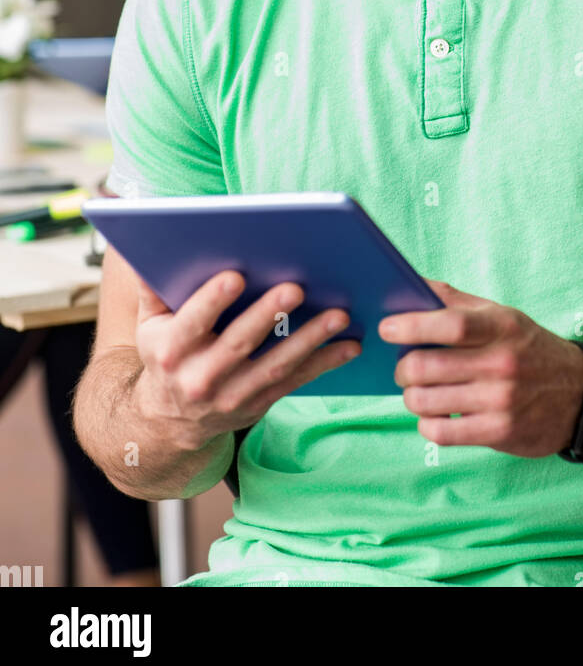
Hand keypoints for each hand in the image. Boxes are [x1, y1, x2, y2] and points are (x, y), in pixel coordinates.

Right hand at [133, 272, 360, 450]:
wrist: (168, 421)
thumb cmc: (164, 355)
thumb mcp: (149, 325)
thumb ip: (153, 287)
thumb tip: (150, 244)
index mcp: (170, 351)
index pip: (191, 323)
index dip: (211, 301)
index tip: (235, 276)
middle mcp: (200, 378)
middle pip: (238, 344)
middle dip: (268, 315)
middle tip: (295, 287)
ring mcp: (232, 395)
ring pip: (274, 366)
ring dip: (309, 340)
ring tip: (339, 314)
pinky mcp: (258, 405)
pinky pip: (295, 382)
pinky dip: (325, 363)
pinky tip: (350, 345)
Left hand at [379, 281, 582, 456]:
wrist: (581, 393)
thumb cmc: (530, 349)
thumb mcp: (503, 316)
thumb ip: (458, 302)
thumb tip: (414, 284)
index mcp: (502, 327)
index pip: (449, 324)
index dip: (411, 325)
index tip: (387, 328)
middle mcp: (502, 363)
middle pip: (427, 366)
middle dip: (402, 368)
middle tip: (403, 368)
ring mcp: (501, 400)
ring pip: (427, 401)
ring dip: (411, 397)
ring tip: (417, 392)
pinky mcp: (499, 432)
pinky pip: (441, 433)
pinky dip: (427, 424)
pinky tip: (434, 416)